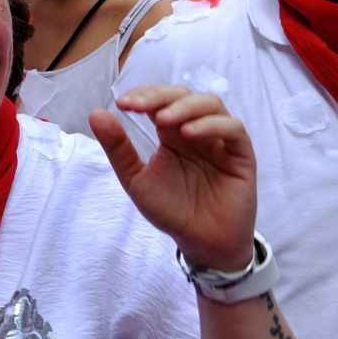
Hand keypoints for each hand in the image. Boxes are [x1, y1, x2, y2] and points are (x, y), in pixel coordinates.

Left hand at [89, 86, 256, 270]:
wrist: (201, 243)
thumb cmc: (171, 211)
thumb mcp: (136, 179)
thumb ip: (119, 149)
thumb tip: (96, 114)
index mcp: (172, 133)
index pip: (160, 101)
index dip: (143, 95)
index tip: (122, 104)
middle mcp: (197, 131)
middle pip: (185, 95)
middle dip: (160, 96)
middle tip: (139, 106)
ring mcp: (221, 141)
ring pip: (212, 104)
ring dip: (186, 106)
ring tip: (163, 120)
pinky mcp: (241, 155)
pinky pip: (234, 129)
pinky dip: (213, 125)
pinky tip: (190, 134)